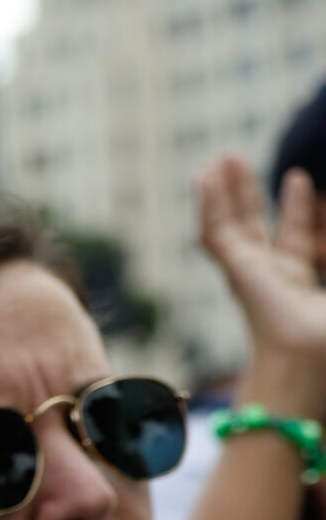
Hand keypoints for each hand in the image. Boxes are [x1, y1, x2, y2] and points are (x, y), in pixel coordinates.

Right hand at [198, 156, 325, 399]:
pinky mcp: (236, 273)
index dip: (298, 209)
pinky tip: (207, 175)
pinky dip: (210, 204)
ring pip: (230, 228)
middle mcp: (271, 280)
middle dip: (250, 196)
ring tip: (219, 161)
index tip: (298, 179)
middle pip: (254, 229)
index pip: (295, 239)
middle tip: (239, 164)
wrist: (312, 358)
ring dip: (224, 195)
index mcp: (301, 287)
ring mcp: (250, 277)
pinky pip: (217, 233)